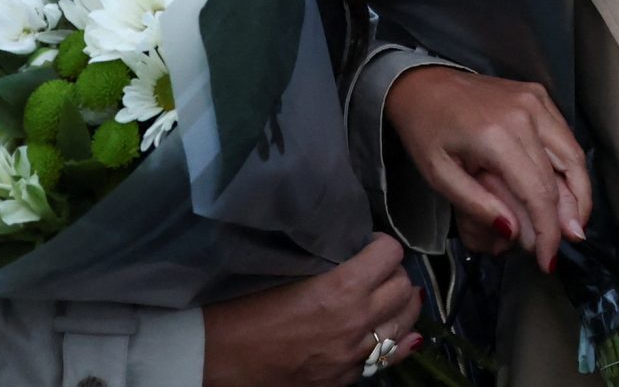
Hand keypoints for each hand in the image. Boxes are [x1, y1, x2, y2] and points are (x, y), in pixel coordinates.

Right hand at [200, 234, 421, 386]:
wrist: (215, 356)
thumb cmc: (241, 307)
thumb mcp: (287, 269)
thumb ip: (328, 260)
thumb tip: (355, 250)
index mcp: (342, 288)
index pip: (390, 253)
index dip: (381, 244)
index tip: (369, 244)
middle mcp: (355, 322)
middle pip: (403, 287)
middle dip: (394, 273)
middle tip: (377, 269)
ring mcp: (351, 355)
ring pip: (403, 323)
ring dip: (399, 305)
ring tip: (389, 296)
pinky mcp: (342, 378)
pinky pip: (388, 359)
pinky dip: (396, 342)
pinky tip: (399, 334)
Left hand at [383, 65, 588, 273]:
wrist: (422, 83)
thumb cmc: (425, 129)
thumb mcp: (438, 175)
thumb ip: (477, 206)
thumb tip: (512, 233)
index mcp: (497, 135)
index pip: (538, 191)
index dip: (548, 231)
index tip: (547, 259)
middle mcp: (525, 113)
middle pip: (565, 172)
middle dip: (571, 215)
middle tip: (569, 243)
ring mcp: (536, 100)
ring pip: (573, 152)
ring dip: (580, 191)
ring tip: (575, 222)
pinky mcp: (538, 96)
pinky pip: (564, 136)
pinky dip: (570, 166)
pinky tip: (565, 189)